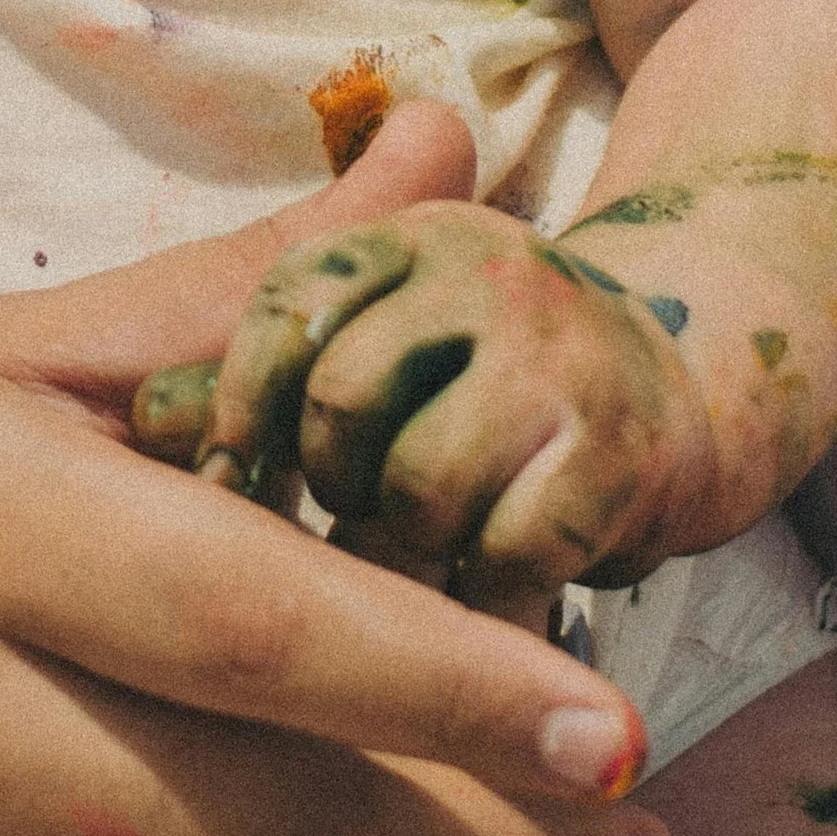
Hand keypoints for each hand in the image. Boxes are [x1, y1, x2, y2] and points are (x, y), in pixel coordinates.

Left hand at [192, 198, 715, 614]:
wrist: (690, 388)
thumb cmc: (491, 379)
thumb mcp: (386, 335)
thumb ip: (266, 369)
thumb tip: (145, 424)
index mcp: (407, 237)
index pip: (284, 305)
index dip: (239, 406)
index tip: (225, 484)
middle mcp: (484, 270)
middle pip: (341, 400)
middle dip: (331, 488)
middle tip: (348, 531)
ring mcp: (562, 357)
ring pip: (420, 486)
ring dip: (408, 553)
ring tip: (427, 558)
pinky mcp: (627, 455)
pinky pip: (508, 556)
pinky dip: (484, 598)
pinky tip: (492, 592)